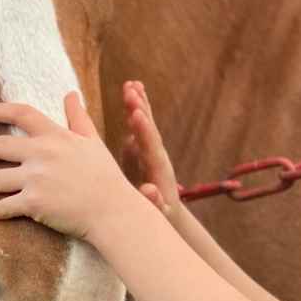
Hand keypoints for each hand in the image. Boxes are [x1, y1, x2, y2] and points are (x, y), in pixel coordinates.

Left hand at [0, 92, 128, 240]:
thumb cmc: (105, 177)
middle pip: (0, 146)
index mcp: (56, 136)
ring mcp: (36, 178)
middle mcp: (42, 153)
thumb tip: (71, 94)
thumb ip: (78, 117)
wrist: (112, 211)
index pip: (21, 114)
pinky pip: (4, 206)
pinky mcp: (33, 203)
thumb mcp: (93, 141)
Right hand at [120, 79, 181, 217]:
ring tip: (132, 84)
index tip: (136, 114)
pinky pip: (140, 128)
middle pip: (148, 130)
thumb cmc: (161, 217)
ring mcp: (152, 152)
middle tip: (131, 89)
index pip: (150, 147)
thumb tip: (149, 190)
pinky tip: (132, 93)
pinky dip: (136, 111)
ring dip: (139, 104)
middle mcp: (157, 156)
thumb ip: (154, 203)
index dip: (143, 131)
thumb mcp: (158, 214)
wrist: (169, 215)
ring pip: (145, 125)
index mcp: (158, 170)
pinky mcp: (144, 151)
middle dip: (140, 109)